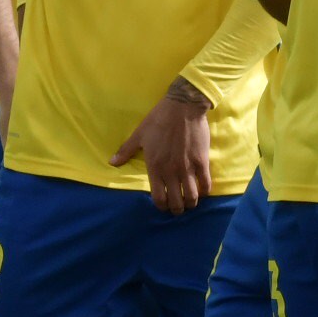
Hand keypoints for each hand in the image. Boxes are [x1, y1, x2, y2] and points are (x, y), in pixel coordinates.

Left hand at [113, 83, 212, 212]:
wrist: (182, 107)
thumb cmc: (159, 120)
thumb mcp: (139, 135)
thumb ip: (126, 151)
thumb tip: (112, 163)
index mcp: (155, 167)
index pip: (158, 198)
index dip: (162, 206)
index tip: (164, 206)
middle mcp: (171, 171)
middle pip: (177, 201)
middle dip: (177, 209)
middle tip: (178, 207)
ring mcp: (188, 167)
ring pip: (192, 196)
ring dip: (191, 203)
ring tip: (191, 201)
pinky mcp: (202, 161)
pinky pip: (206, 183)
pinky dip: (205, 190)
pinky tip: (203, 190)